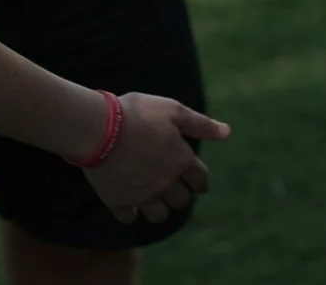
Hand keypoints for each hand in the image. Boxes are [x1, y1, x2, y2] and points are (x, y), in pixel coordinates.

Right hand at [82, 93, 229, 223]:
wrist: (98, 127)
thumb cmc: (137, 113)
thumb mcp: (173, 110)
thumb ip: (201, 124)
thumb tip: (227, 133)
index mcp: (180, 160)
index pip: (200, 180)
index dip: (200, 182)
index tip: (198, 184)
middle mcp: (165, 182)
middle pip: (181, 200)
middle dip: (180, 195)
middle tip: (172, 187)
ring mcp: (141, 194)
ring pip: (159, 215)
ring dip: (159, 209)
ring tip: (152, 198)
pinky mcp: (118, 200)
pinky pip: (129, 216)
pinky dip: (131, 212)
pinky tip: (129, 204)